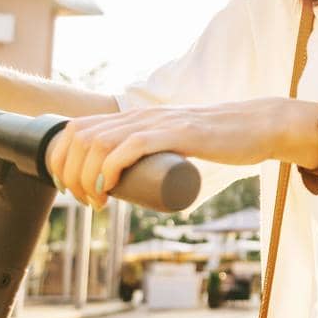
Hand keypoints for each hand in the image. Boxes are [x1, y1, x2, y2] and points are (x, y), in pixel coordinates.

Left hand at [44, 98, 317, 208]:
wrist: (257, 126)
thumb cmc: (219, 140)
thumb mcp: (175, 142)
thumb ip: (158, 152)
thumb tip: (136, 182)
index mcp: (136, 117)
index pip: (78, 128)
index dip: (60, 158)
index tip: (66, 186)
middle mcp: (141, 115)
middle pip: (80, 136)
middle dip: (67, 172)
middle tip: (81, 200)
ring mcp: (158, 122)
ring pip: (99, 142)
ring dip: (85, 176)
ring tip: (95, 202)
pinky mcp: (177, 133)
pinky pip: (131, 145)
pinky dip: (110, 168)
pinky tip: (108, 188)